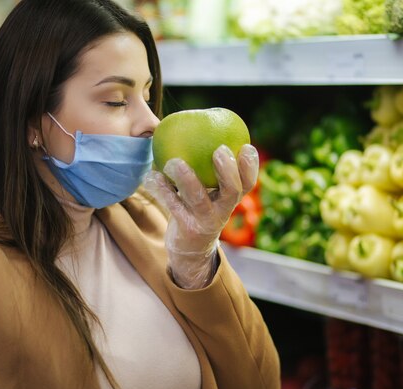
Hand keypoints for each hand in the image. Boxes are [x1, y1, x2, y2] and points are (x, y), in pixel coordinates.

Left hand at [144, 144, 259, 288]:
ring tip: (174, 162)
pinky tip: (151, 176)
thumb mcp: (211, 192)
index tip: (246, 146)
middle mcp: (222, 210)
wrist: (189, 247)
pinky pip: (171, 205)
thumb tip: (199, 126)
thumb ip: (210, 168)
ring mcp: (204, 221)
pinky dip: (161, 189)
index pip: (248, 183)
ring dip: (187, 178)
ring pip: (197, 198)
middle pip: (231, 191)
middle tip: (220, 150)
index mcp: (230, 198)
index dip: (250, 166)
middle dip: (228, 170)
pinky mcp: (185, 227)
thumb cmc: (198, 207)